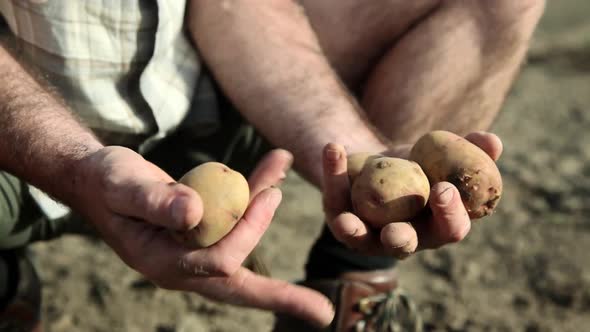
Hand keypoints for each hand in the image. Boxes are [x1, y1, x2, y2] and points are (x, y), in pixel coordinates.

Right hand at [71, 146, 334, 326]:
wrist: (98, 178)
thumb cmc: (106, 181)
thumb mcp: (122, 185)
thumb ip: (153, 200)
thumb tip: (193, 214)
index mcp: (163, 264)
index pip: (219, 264)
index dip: (249, 232)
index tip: (268, 195)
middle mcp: (183, 264)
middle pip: (239, 287)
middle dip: (280, 299)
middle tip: (321, 314)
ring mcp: (193, 249)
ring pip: (242, 244)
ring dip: (267, 210)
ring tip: (288, 173)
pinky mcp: (201, 229)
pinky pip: (234, 216)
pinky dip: (254, 191)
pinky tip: (274, 166)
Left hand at [322, 132, 502, 258]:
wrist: (381, 165)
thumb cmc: (422, 168)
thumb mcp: (445, 158)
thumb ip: (471, 151)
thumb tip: (492, 141)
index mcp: (436, 226)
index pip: (451, 229)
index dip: (451, 214)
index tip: (445, 189)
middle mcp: (403, 238)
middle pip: (403, 245)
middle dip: (400, 238)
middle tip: (393, 229)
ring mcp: (368, 235)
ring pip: (359, 236)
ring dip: (352, 228)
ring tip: (344, 221)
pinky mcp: (342, 219)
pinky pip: (335, 199)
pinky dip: (333, 173)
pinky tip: (334, 148)